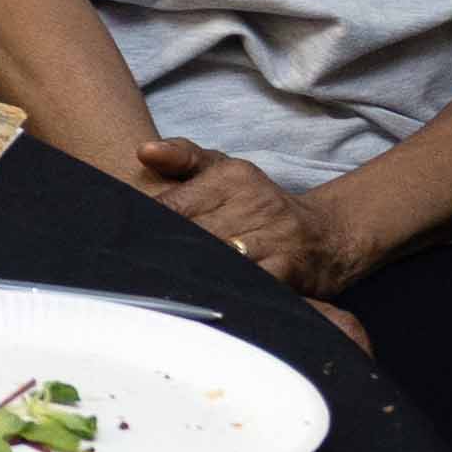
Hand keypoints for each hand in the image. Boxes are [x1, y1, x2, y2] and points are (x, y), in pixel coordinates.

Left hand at [134, 138, 367, 305]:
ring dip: (188, 274)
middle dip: (163, 254)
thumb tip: (142, 151)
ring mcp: (272, 237)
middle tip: (132, 274)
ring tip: (159, 287)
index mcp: (232, 176)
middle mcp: (254, 203)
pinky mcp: (286, 270)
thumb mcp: (225, 170)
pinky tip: (200, 300)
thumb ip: (183, 157)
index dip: (146, 228)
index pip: (174, 204)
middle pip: (191, 235)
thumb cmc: (260, 205)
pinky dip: (223, 292)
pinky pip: (247, 284)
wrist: (327, 236)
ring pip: (216, 259)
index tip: (124, 244)